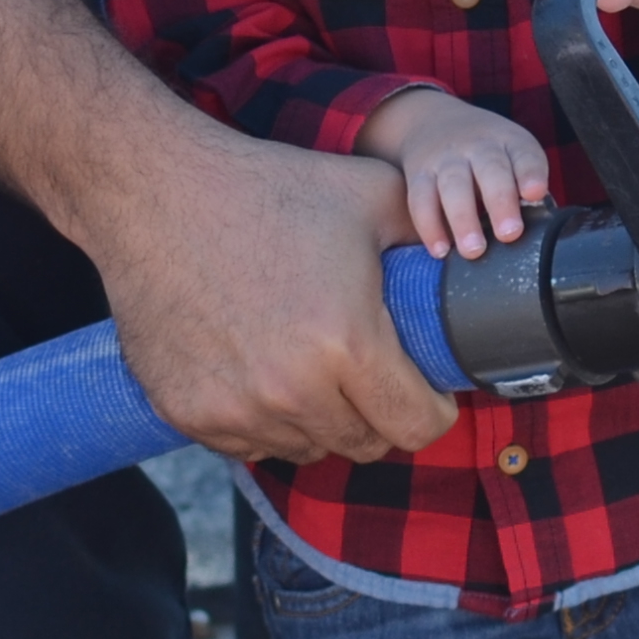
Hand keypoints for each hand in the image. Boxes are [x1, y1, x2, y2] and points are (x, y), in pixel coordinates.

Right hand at [79, 123, 458, 464]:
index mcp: (346, 344)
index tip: (428, 393)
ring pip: (307, 449)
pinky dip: (264, 422)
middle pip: (364, 445)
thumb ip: (432, 232)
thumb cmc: (266, 189)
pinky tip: (263, 372)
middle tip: (371, 376)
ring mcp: (234, 408)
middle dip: (379, 416)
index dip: (434, 411)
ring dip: (321, 421)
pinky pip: (249, 445)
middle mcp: (291, 390)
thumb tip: (482, 252)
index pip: (416, 427)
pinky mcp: (186, 412)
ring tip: (314, 368)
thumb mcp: (371, 195)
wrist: (155, 193)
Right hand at [357, 86, 552, 259]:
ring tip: (473, 251)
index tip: (536, 193)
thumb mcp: (510, 153)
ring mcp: (445, 158)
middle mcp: (477, 145)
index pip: (524, 153)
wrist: (432, 120)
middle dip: (500, 201)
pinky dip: (429, 227)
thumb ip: (526, 184)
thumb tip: (543, 231)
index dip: (531, 172)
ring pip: (453, 185)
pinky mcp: (418, 173)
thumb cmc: (485, 153)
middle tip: (509, 234)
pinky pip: (419, 200)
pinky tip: (440, 251)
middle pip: (490, 169)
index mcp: (509, 140)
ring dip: (463, 219)